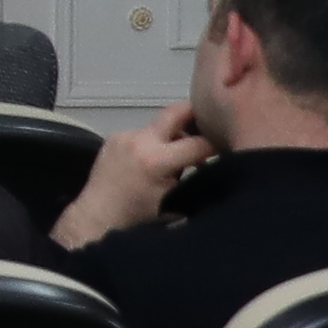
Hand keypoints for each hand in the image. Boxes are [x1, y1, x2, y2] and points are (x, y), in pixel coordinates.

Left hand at [53, 104, 214, 248]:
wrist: (97, 215)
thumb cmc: (140, 217)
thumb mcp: (176, 201)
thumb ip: (197, 179)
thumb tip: (220, 166)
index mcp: (156, 160)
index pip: (200, 143)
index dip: (219, 145)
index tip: (230, 146)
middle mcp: (140, 140)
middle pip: (178, 110)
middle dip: (198, 114)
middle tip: (213, 123)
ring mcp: (125, 135)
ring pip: (161, 124)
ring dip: (175, 135)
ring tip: (181, 153)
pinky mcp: (115, 136)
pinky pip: (144, 133)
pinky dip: (155, 142)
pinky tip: (157, 159)